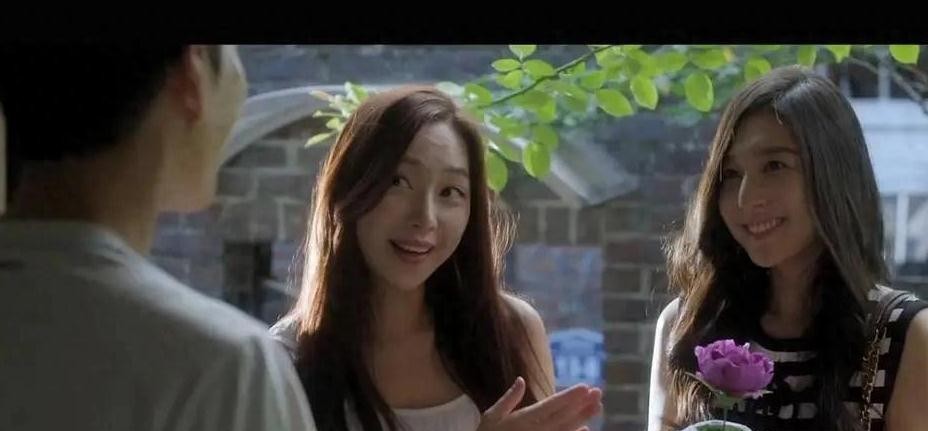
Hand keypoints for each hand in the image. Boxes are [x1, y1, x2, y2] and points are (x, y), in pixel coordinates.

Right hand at [477, 377, 602, 430]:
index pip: (551, 406)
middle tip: (599, 393)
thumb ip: (508, 399)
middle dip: (582, 404)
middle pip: (565, 417)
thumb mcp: (491, 416)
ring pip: (567, 430)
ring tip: (597, 407)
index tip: (585, 387)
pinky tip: (586, 429)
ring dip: (583, 418)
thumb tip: (521, 380)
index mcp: (523, 419)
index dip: (569, 396)